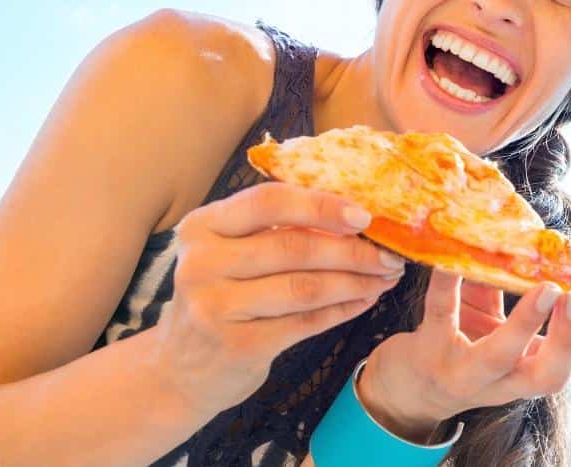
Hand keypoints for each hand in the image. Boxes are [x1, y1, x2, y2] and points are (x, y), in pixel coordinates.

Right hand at [150, 181, 406, 417]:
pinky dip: (343, 309)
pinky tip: (365, 300)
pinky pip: (305, 323)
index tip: (365, 214)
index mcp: (203, 226)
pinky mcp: (237, 346)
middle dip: (353, 249)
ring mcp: (215, 307)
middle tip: (391, 253)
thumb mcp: (230, 252)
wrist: (179, 369)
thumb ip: (275, 229)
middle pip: (294, 247)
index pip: (269, 202)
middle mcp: (201, 262)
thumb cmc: (220, 295)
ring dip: (356, 281)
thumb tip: (355, 211)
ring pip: (304, 287)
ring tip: (386, 276)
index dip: (322, 206)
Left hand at [355, 269, 570, 441]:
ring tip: (543, 287)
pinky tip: (453, 260)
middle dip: (568, 339)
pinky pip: (441, 314)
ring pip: (498, 358)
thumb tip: (541, 240)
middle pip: (548, 376)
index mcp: (525, 371)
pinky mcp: (428, 351)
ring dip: (524, 324)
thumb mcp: (498, 321)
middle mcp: (501, 381)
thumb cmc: (464, 343)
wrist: (407, 384)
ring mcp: (463, 371)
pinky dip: (448, 284)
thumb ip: (518, 287)